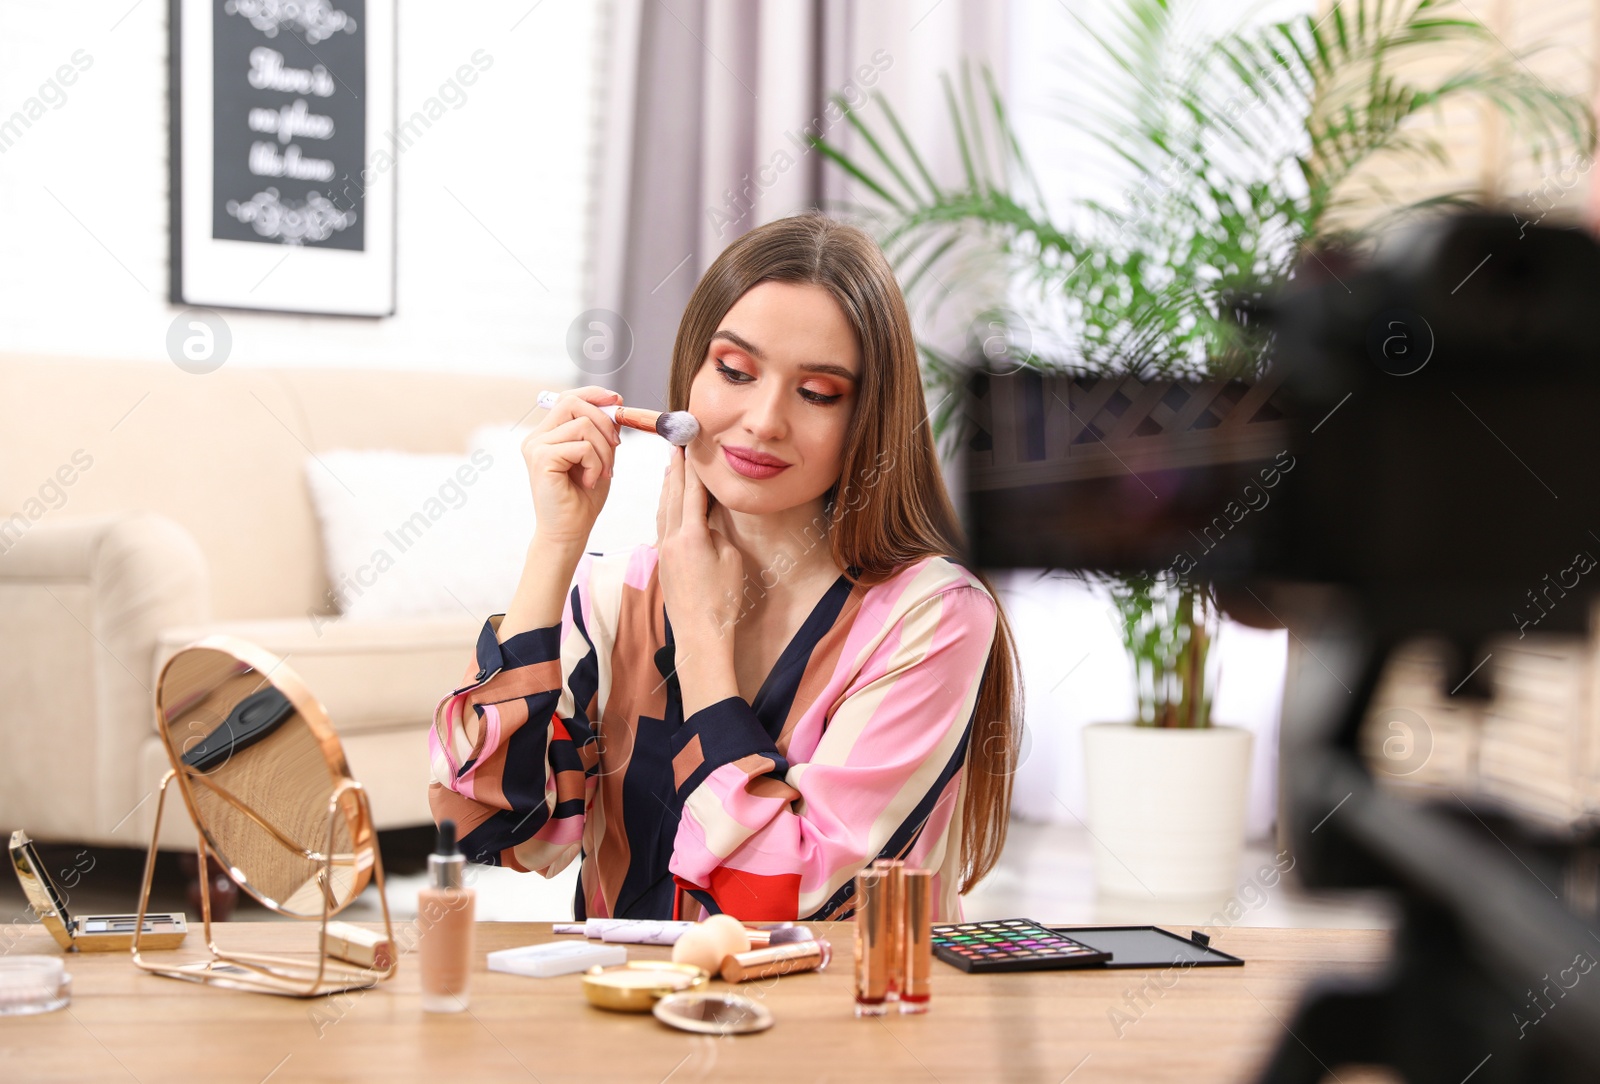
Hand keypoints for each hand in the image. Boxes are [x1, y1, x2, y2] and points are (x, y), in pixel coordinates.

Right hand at [524, 386, 621, 545]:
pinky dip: (596, 464)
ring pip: (583, 425)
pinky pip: (582, 446)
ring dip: (603, 451)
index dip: (593, 394)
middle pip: (573, 403)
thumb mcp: (598, 458)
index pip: (567, 398)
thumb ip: (601, 432)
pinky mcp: (542, 459)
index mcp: (547, 435)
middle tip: (615, 449)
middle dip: (604, 423)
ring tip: (601, 473)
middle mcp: (537, 438)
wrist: (569, 533)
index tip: (617, 401)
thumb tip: (614, 404)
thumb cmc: (582, 499)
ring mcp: (536, 447)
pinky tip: (590, 481)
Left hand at [657, 444, 743, 649]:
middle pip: (672, 494)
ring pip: (663, 508)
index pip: (691, 491)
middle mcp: (672, 539)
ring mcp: (664, 549)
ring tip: (670, 464)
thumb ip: (717, 533)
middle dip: (675, 467)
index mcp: (691, 536)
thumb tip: (706, 523)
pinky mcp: (663, 560)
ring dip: (667, 484)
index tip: (690, 443)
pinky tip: (667, 500)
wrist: (700, 634)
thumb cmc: (721, 600)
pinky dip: (664, 505)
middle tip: (675, 443)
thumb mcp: (730, 559)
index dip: (692, 466)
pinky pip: (662, 523)